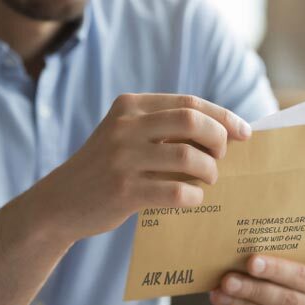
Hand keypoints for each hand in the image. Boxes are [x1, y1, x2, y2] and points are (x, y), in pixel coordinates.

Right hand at [24, 93, 250, 243]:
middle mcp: (125, 127)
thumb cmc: (106, 169)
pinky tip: (191, 199)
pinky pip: (176, 192)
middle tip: (223, 156)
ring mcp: (122, 159)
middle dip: (218, 138)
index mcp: (130, 106)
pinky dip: (193, 196)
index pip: (189, 103)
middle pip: (192, 121)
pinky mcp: (123, 191)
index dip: (222, 116)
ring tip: (207, 180)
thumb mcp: (126, 135)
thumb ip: (163, 129)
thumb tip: (223, 134)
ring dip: (208, 171)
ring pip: (188, 158)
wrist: (60, 202)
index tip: (244, 131)